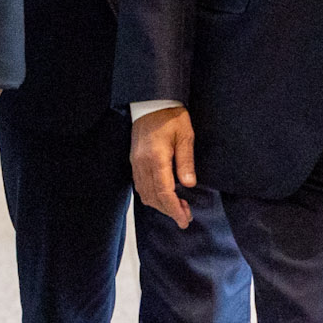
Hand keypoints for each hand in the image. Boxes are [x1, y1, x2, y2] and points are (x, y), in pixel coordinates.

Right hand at [131, 106, 195, 228]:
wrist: (151, 102)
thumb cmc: (171, 116)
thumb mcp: (185, 136)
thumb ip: (186, 162)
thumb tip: (189, 185)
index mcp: (156, 158)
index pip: (164, 192)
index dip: (174, 209)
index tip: (184, 220)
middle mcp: (142, 163)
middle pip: (153, 197)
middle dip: (169, 210)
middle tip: (186, 216)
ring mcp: (136, 162)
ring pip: (144, 193)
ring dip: (160, 205)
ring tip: (177, 208)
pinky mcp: (134, 160)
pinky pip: (140, 185)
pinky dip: (151, 195)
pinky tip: (163, 196)